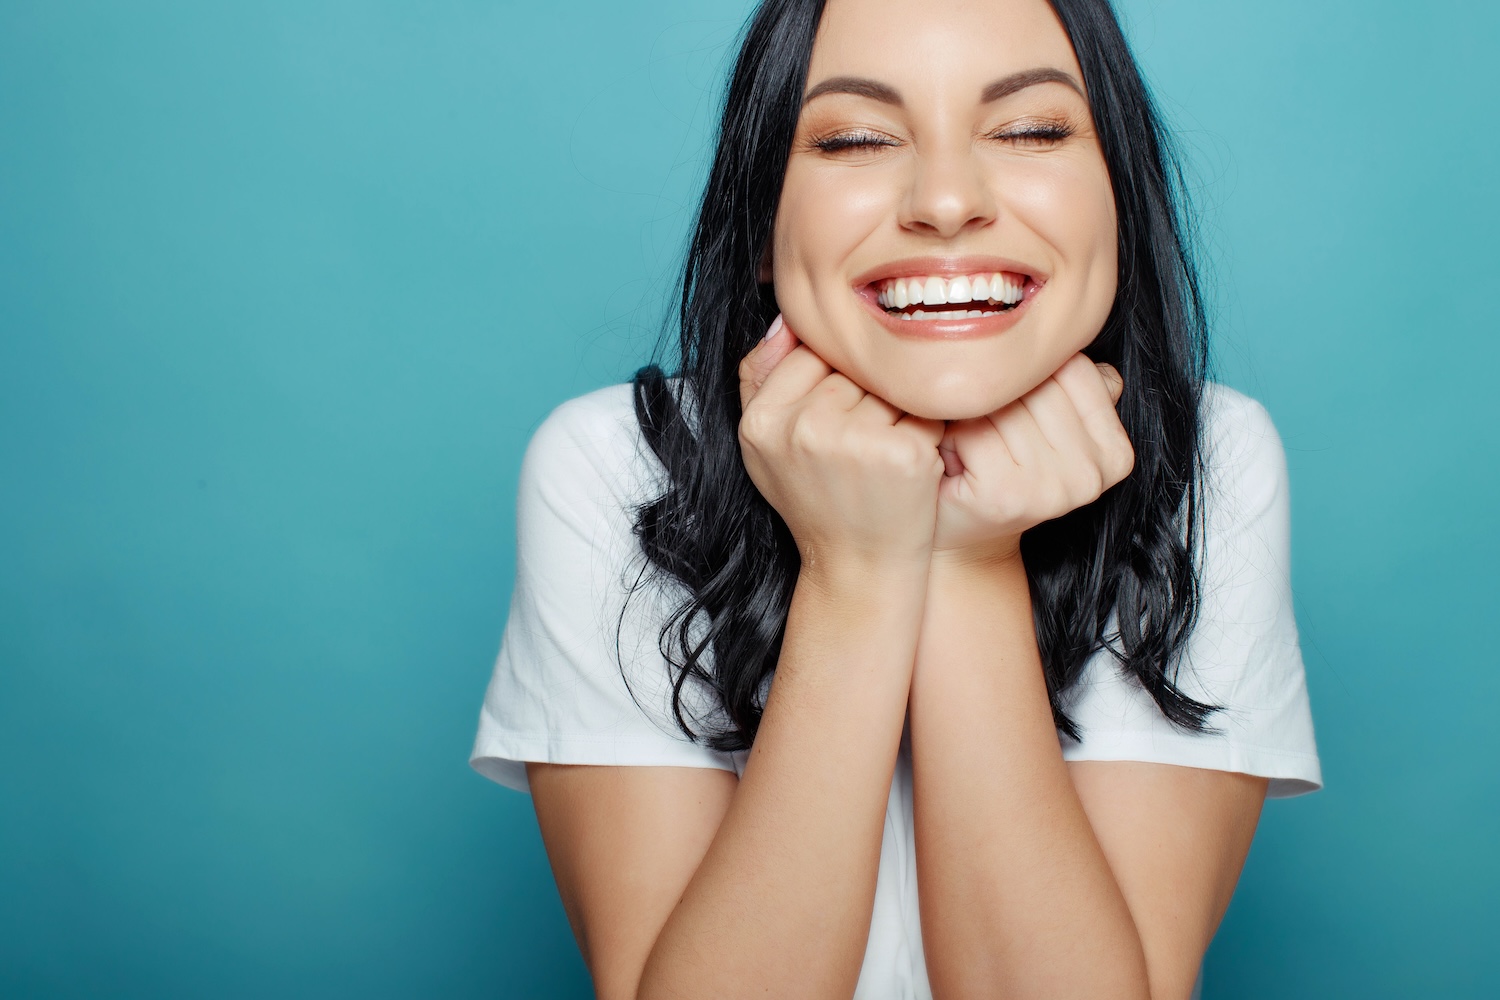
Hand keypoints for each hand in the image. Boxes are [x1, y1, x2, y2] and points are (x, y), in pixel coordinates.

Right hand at [738, 315, 946, 569]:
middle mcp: (803, 428)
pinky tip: (909, 464)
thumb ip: (760, 376)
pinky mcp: (902, 454)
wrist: (856, 569)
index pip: (809, 352)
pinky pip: (925, 409)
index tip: (835, 421)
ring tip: (880, 456)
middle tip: (859, 448)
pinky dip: (927, 431)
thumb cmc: (815, 500)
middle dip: (864, 396)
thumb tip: (787, 316)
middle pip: (852, 367)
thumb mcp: (764, 445)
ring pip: (889, 384)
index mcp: (762, 421)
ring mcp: (854, 441)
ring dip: (896, 411)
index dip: (830, 383)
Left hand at [932, 353, 1133, 564]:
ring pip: (1003, 404)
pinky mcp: (1010, 495)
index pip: (1072, 368)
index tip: (1011, 406)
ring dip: (970, 413)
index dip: (1026, 376)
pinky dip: (950, 435)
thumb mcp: (1043, 424)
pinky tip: (951, 456)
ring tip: (965, 440)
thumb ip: (1068, 383)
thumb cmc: (994, 469)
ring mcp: (1056, 488)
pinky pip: (973, 429)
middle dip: (996, 394)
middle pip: (1036, 385)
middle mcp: (1095, 474)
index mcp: (1116, 452)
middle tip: (978, 424)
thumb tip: (1076, 331)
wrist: (959, 536)